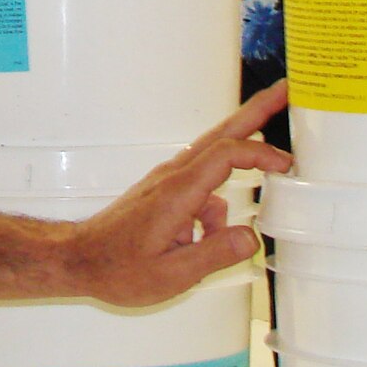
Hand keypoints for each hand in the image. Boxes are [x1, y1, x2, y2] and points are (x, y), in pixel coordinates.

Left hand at [61, 81, 290, 305]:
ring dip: (244, 153)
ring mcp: (169, 181)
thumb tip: (252, 237)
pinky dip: (217, 204)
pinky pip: (203, 186)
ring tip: (272, 163)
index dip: (260, 154)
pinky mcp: (166, 191)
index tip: (286, 165)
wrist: (80, 259)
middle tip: (284, 91)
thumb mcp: (172, 275)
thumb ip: (215, 254)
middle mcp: (174, 177)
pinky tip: (208, 238)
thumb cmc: (118, 268)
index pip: (226, 155)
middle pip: (222, 134)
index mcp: (178, 192)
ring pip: (214, 156)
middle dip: (256, 111)